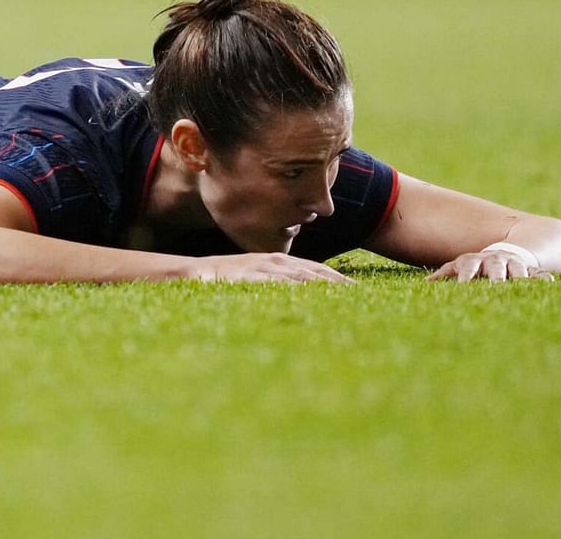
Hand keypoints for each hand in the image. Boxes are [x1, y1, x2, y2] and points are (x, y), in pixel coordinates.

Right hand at [185, 252, 351, 283]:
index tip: (360, 292)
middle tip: (365, 299)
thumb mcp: (258, 278)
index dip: (339, 281)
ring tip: (348, 300)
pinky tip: (312, 298)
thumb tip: (301, 299)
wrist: (195, 273)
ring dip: (326, 288)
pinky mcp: (252, 278)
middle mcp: (276, 262)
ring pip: (302, 278)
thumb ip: (278, 284)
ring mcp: (264, 269)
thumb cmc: (228, 279)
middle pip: (316, 273)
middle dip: (340, 285)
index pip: (317, 271)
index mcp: (280, 261)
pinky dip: (297, 291)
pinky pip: (279, 285)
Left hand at [426, 248, 552, 281]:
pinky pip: (538, 273)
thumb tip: (426, 284)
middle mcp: (495, 260)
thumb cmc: (478, 266)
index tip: (463, 285)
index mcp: (476, 260)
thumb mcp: (461, 266)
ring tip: (522, 284)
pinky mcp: (530, 270)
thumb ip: (445, 273)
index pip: (468, 265)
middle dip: (495, 277)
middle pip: (495, 267)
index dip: (466, 274)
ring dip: (519, 276)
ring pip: (518, 268)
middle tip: (495, 287)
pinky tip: (549, 283)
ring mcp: (514, 264)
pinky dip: (542, 278)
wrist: (507, 251)